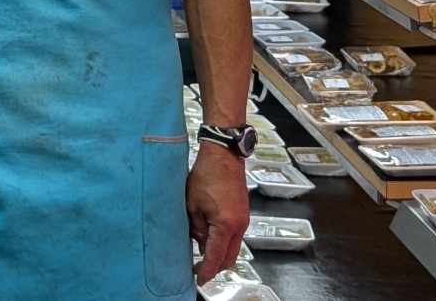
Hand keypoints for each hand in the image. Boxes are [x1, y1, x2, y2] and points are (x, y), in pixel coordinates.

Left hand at [187, 143, 249, 284]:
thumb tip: (199, 243)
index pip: (216, 256)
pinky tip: (209, 238)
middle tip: (199, 269)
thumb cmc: (206, 175)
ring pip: (233, 248)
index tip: (199, 279)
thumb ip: (196, 228)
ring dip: (219, 254)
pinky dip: (223, 242)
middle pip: (229, 258)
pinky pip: (235, 236)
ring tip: (202, 254)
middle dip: (215, 267)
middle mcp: (239, 225)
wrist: (223, 156)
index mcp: (226, 225)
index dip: (207, 270)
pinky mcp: (242, 213)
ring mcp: (243, 220)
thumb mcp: (192, 204)